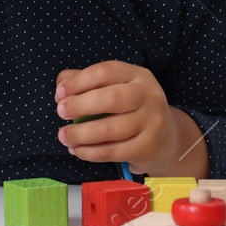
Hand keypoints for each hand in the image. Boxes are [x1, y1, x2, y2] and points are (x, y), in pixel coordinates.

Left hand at [54, 62, 207, 176]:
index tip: (59, 94)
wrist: (165, 139)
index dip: (78, 82)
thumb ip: (84, 82)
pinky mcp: (148, 147)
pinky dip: (90, 152)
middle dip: (80, 106)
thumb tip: (61, 89)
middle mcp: (148, 95)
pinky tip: (77, 150)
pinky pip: (113, 152)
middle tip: (61, 113)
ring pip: (111, 129)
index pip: (105, 72)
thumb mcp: (112, 87)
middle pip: (111, 98)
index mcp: (136, 75)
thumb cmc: (128, 108)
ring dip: (81, 134)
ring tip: (64, 136)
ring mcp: (151, 122)